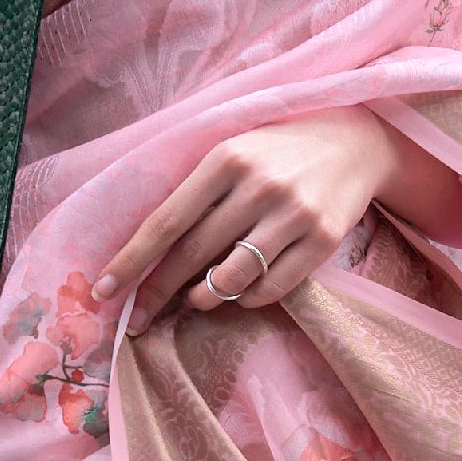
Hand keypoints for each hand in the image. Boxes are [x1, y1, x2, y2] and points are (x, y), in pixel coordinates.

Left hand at [94, 110, 454, 327]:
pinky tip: (242, 290)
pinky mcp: (323, 240)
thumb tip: (151, 254)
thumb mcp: (234, 152)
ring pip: (231, 277)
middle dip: (159, 291)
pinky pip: (271, 288)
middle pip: (193, 254)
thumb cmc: (279, 151)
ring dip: (204, 298)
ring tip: (196, 299)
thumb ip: (196, 193)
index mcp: (226, 158)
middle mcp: (259, 186)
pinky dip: (247, 298)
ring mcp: (294, 214)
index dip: (131, 261)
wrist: (357, 142)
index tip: (104, 292)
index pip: (165, 221)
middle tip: (139, 318)